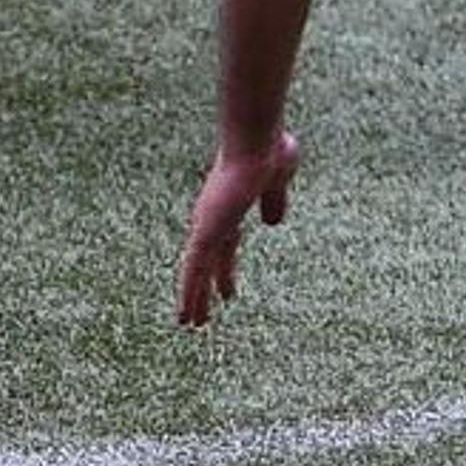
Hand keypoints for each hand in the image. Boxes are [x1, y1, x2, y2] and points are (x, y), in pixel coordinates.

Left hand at [175, 126, 298, 326]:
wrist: (256, 141)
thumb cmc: (270, 149)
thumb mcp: (279, 180)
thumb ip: (275, 201)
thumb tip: (273, 222)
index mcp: (232, 206)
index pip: (226, 245)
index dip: (225, 269)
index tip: (226, 292)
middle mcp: (214, 217)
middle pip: (208, 262)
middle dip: (206, 288)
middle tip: (202, 314)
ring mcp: (207, 225)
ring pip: (197, 271)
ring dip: (194, 299)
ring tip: (190, 325)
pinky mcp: (205, 232)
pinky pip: (194, 270)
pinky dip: (189, 294)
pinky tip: (186, 316)